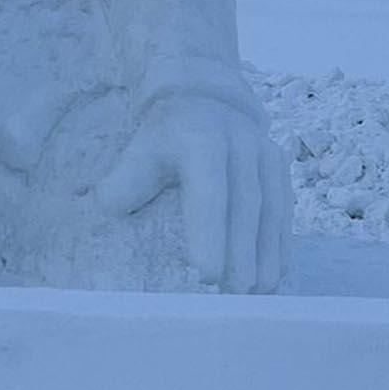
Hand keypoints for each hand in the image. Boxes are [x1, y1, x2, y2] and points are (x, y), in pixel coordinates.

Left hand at [96, 92, 291, 293]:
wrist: (203, 95)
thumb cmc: (164, 135)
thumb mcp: (140, 150)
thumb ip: (124, 180)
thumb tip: (105, 208)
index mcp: (201, 139)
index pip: (209, 193)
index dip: (209, 234)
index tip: (205, 274)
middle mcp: (239, 145)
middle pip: (244, 207)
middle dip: (241, 254)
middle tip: (233, 294)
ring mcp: (264, 154)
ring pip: (270, 210)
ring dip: (266, 254)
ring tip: (256, 292)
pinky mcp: (279, 165)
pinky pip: (283, 208)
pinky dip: (280, 243)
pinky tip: (275, 273)